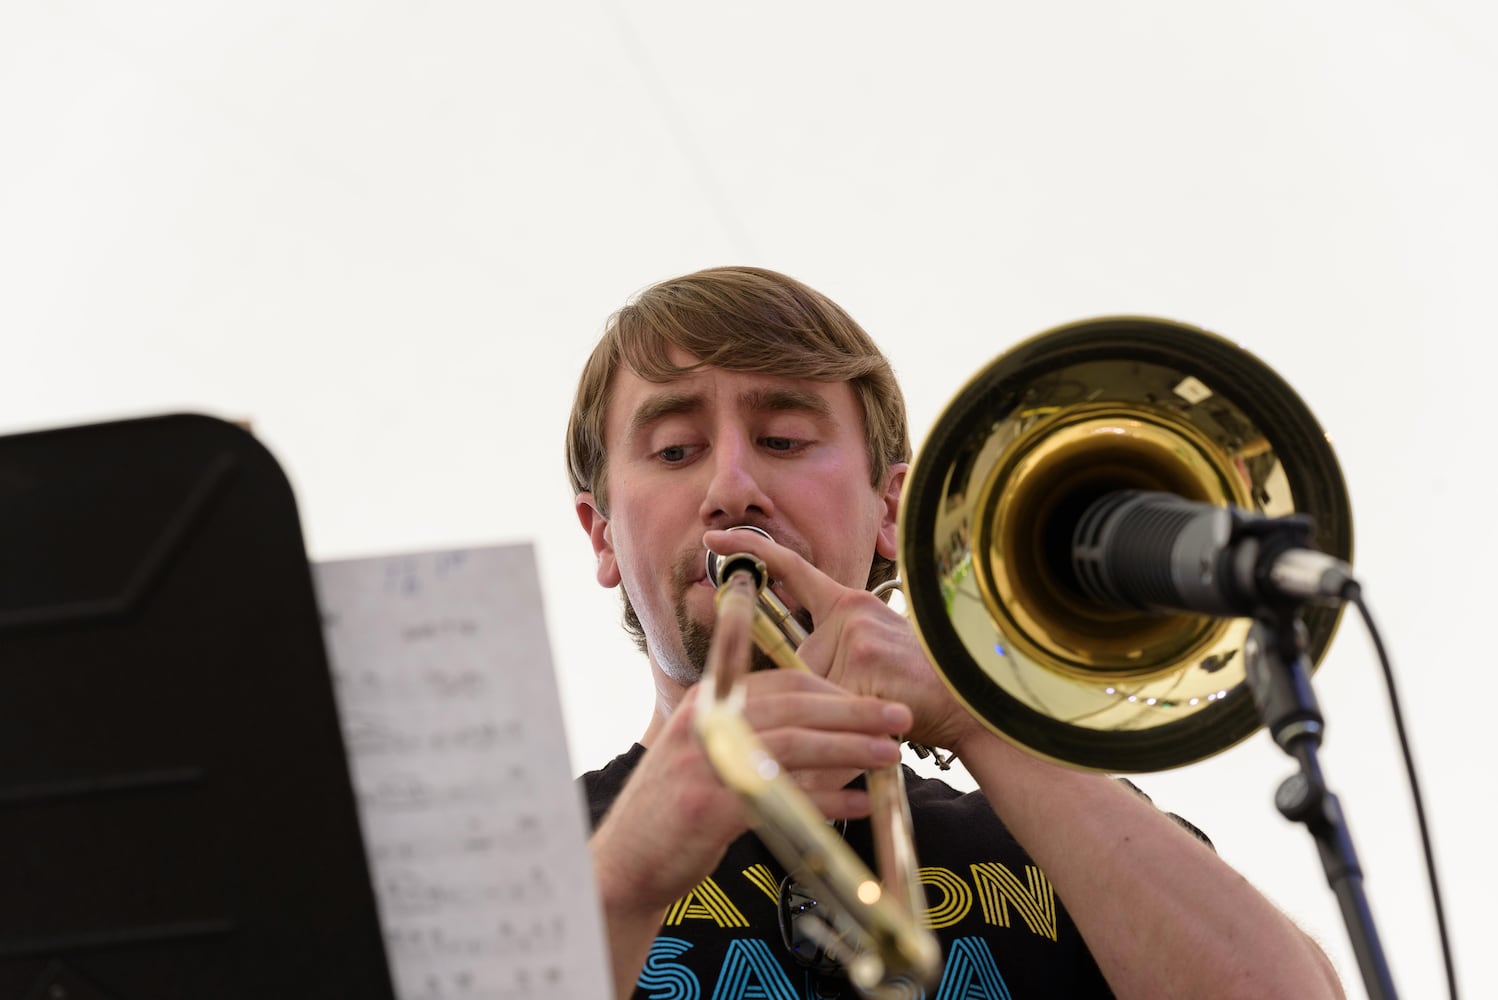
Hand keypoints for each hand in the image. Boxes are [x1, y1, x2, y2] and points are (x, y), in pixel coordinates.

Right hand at [592, 667, 912, 914]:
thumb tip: (834, 740)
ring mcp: (707, 762)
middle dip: (856, 712)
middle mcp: (707, 723)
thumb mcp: (713, 758)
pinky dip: (828, 800)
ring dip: (852, 748)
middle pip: (798, 707)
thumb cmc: (679, 811)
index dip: (835, 692)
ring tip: (891, 756)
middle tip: (899, 718)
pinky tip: (860, 804)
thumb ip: (761, 741)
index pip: (784, 683)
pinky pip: (785, 797)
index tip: (873, 704)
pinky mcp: (711, 807)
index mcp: (709, 703)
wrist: (628, 863)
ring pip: (797, 746)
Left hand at [703, 528, 985, 752]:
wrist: (969, 702)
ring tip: (881, 707)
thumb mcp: (872, 652)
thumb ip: (832, 652)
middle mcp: (848, 611)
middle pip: (797, 659)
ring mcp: (854, 635)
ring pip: (810, 686)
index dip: (750, 552)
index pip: (792, 571)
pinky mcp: (860, 663)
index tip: (714, 538)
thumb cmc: (916, 686)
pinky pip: (828, 704)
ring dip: (834, 711)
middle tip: (869, 698)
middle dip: (819, 693)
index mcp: (848, 604)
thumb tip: (789, 673)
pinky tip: (885, 716)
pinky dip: (845, 724)